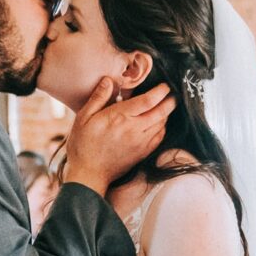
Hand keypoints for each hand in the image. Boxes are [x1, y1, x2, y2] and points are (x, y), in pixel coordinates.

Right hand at [61, 78, 174, 194]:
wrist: (88, 174)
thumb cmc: (83, 145)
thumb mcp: (83, 118)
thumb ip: (98, 98)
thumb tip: (109, 80)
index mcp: (120, 117)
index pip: (148, 100)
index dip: (160, 91)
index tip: (165, 86)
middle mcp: (134, 129)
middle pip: (161, 112)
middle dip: (169, 101)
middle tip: (173, 95)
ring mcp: (140, 143)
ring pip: (162, 125)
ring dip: (166, 114)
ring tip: (166, 106)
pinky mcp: (142, 153)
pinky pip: (159, 138)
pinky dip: (162, 128)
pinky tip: (159, 124)